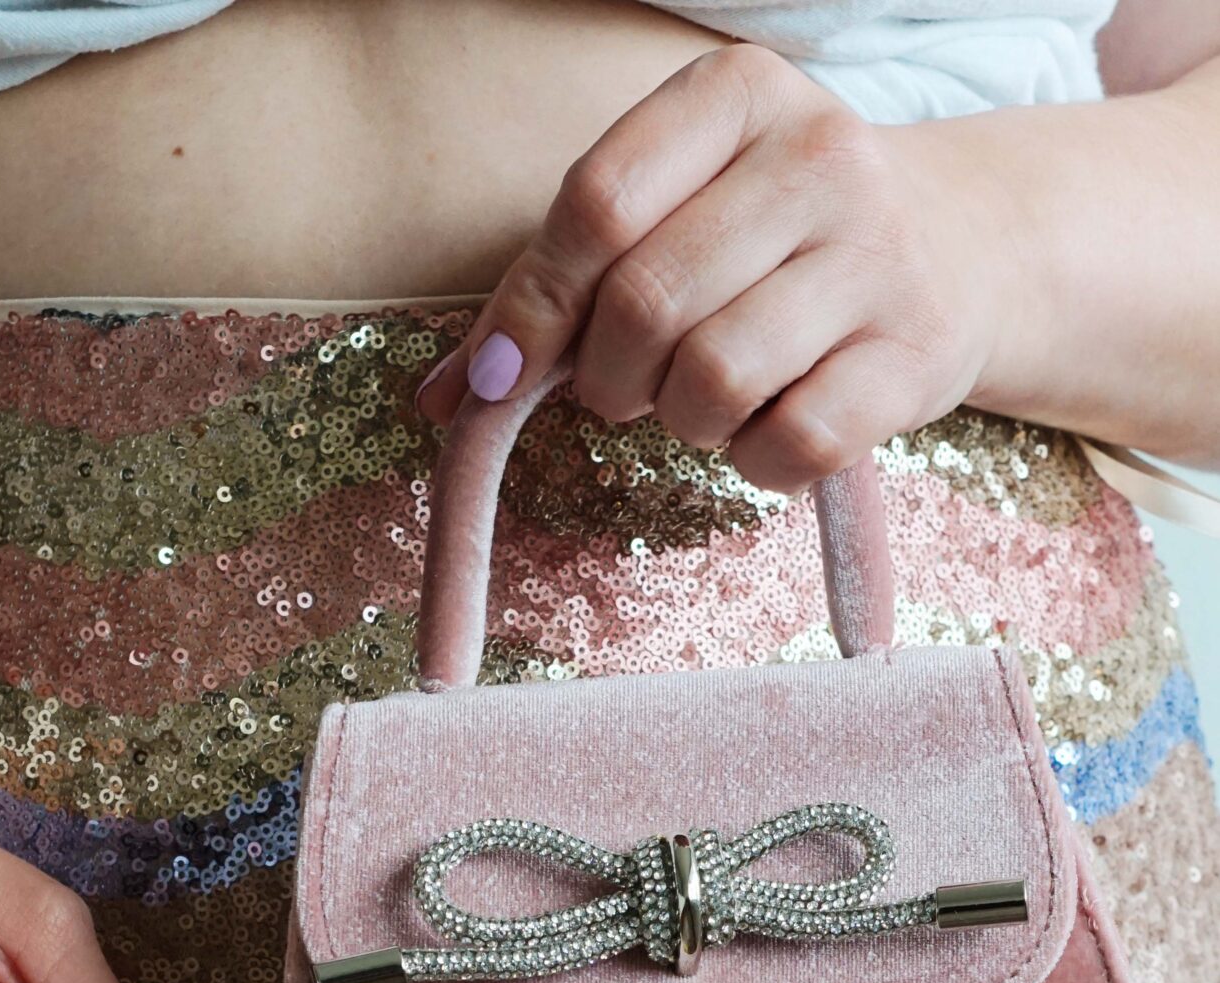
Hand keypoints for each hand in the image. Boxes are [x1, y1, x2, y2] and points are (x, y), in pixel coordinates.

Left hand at [419, 44, 1009, 489]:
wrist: (963, 242)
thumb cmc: (773, 235)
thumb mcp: (676, 207)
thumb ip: (557, 283)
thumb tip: (445, 399)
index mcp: (737, 93)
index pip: (597, 204)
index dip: (531, 309)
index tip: (500, 378)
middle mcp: (818, 156)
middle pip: (646, 303)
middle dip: (609, 379)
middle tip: (626, 390)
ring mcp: (879, 256)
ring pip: (713, 381)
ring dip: (682, 422)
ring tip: (703, 400)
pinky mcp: (916, 357)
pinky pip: (790, 445)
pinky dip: (753, 464)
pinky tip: (766, 430)